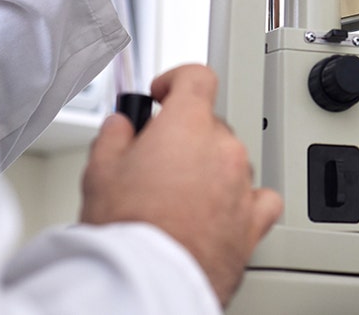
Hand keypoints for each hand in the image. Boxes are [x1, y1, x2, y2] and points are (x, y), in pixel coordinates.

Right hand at [80, 65, 281, 304]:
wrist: (149, 280)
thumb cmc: (128, 230)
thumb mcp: (100, 170)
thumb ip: (114, 134)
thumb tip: (122, 125)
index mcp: (188, 126)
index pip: (197, 77)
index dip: (177, 81)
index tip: (164, 94)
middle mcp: (224, 150)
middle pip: (210, 125)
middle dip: (184, 137)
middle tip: (155, 162)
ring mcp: (242, 186)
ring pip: (231, 161)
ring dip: (210, 169)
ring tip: (177, 197)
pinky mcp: (253, 223)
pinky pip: (258, 199)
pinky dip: (241, 200)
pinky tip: (220, 210)